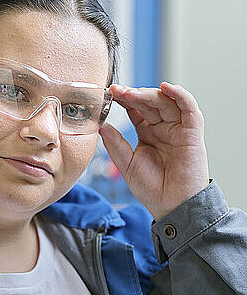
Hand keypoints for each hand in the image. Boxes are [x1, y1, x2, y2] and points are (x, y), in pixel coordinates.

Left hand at [99, 82, 209, 220]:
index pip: (134, 109)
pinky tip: (166, 88)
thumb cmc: (152, 188)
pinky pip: (189, 109)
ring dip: (148, 94)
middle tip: (116, 91)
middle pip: (148, 102)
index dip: (123, 100)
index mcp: (146, 133)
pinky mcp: (192, 133)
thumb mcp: (126, 164)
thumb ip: (115, 144)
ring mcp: (178, 129)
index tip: (108, 93)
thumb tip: (101, 125)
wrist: (172, 206)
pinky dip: (179, 95)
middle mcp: (163, 128)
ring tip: (131, 92)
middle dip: (132, 94)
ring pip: (165, 102)